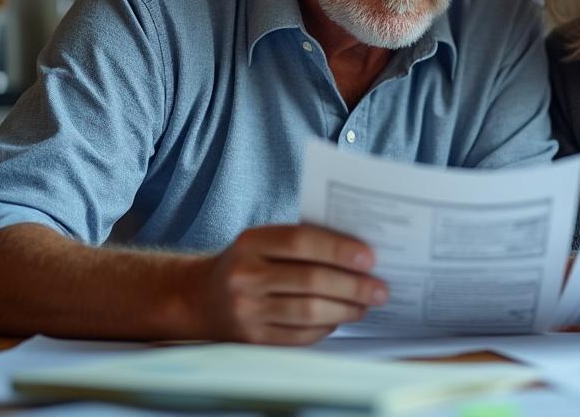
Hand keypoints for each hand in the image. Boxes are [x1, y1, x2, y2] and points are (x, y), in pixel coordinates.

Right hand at [192, 224, 388, 344]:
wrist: (199, 297)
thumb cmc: (247, 263)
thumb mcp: (263, 241)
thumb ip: (302, 241)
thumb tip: (359, 252)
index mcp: (250, 242)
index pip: (302, 241)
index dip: (339, 249)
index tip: (370, 258)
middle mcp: (245, 276)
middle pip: (311, 280)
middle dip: (354, 286)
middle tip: (380, 289)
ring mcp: (246, 310)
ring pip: (310, 312)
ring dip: (346, 309)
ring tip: (367, 305)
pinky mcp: (252, 338)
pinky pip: (300, 335)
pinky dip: (327, 327)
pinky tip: (341, 318)